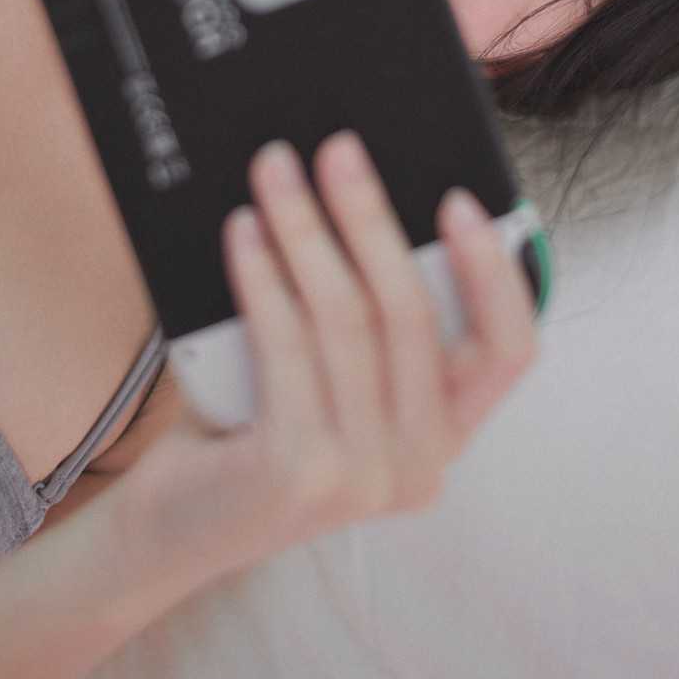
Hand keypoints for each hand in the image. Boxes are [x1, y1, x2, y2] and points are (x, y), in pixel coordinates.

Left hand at [105, 133, 538, 596]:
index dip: (493, 271)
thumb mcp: (330, 378)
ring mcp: (362, 479)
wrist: (169, 529)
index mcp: (444, 437)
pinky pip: (287, 344)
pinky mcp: (298, 474)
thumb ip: (367, 319)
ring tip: (274, 172)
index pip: (509, 353)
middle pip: (412, 313)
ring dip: (307, 227)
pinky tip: (242, 230)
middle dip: (371, 216)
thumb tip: (363, 193)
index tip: (457, 199)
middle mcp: (419, 466)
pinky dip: (263, 275)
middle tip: (337, 149)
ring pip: (346, 318)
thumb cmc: (252, 428)